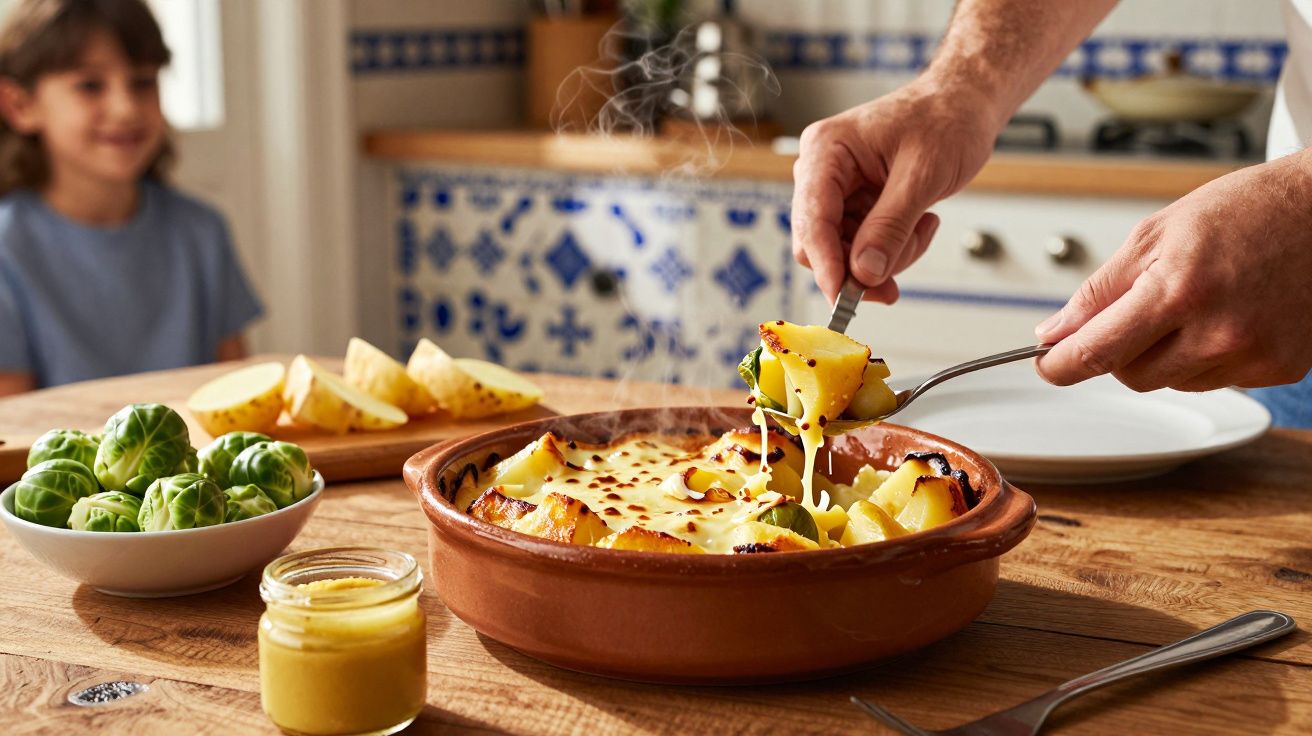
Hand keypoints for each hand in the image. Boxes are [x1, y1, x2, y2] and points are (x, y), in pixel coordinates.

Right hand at [791, 78, 1002, 302]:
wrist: (965, 104)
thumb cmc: (945, 120)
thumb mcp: (923, 175)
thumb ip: (890, 226)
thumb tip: (863, 273)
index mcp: (826, 151)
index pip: (812, 219)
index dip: (826, 263)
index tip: (843, 299)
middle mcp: (821, 172)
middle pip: (819, 243)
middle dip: (859, 266)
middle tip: (893, 285)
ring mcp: (837, 191)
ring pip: (844, 253)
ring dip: (887, 256)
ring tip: (923, 227)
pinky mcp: (855, 205)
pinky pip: (863, 248)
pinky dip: (894, 248)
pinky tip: (921, 222)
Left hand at [1035, 151, 1311, 390]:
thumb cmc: (1247, 211)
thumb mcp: (1156, 234)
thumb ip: (1099, 290)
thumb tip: (1055, 332)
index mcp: (1179, 290)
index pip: (1097, 351)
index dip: (1060, 365)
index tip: (1046, 364)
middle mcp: (1218, 331)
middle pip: (1130, 376)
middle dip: (1118, 351)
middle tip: (1136, 312)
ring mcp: (1252, 355)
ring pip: (1171, 381)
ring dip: (1164, 354)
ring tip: (1195, 303)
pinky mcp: (1279, 369)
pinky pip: (1214, 379)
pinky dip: (1206, 356)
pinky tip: (1227, 316)